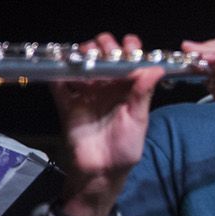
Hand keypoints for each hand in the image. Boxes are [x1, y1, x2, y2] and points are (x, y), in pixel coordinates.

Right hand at [53, 33, 163, 215]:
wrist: (100, 171)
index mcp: (128, 88)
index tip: (128, 45)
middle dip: (104, 46)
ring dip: (82, 55)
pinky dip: (57, 72)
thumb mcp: (138, 119)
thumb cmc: (125, 147)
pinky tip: (61, 66)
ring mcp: (86, 93)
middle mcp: (107, 86)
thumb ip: (143, 93)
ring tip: (85, 55)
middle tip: (103, 48)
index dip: (129, 49)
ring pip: (82, 64)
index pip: (129, 61)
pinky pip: (59, 84)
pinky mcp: (67, 102)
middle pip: (103, 57)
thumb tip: (157, 68)